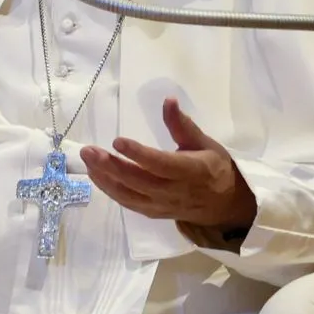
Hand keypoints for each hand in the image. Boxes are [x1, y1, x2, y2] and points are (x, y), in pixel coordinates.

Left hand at [79, 97, 256, 230]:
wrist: (225, 205)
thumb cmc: (214, 167)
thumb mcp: (204, 143)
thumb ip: (182, 125)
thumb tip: (168, 100)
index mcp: (191, 170)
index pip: (160, 164)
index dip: (138, 154)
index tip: (117, 141)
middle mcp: (174, 191)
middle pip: (138, 181)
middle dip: (110, 166)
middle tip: (88, 151)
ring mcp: (162, 205)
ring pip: (129, 195)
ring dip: (105, 179)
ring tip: (88, 161)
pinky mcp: (154, 213)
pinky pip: (129, 204)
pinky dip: (111, 191)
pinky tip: (97, 176)